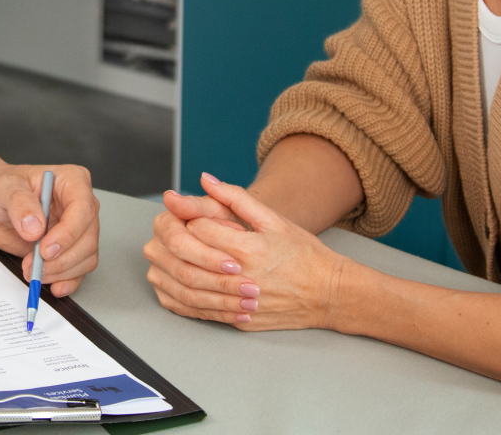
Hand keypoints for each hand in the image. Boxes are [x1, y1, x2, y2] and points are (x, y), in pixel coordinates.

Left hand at [0, 162, 99, 296]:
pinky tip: (54, 285)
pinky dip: (67, 280)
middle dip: (62, 258)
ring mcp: (77, 229)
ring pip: (86, 257)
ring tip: (33, 271)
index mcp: (72, 181)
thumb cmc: (1, 187)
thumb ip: (20, 203)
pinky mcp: (69, 249)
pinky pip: (79, 269)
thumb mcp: (3, 187)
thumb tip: (36, 227)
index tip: (45, 249)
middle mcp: (80, 205)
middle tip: (35, 265)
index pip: (83, 208)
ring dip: (61, 271)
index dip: (68, 233)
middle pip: (88, 237)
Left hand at [143, 172, 352, 330]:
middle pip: (188, 259)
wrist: (329, 293)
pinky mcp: (239, 322)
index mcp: (248, 249)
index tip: (187, 214)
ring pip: (188, 289)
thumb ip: (236, 198)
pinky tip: (180, 285)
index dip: (189, 218)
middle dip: (174, 243)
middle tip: (171, 234)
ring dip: (174, 271)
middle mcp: (241, 279)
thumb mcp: (274, 219)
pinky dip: (184, 298)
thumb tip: (205, 179)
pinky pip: (200, 312)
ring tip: (173, 257)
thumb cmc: (304, 253)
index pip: (199, 229)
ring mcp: (240, 304)